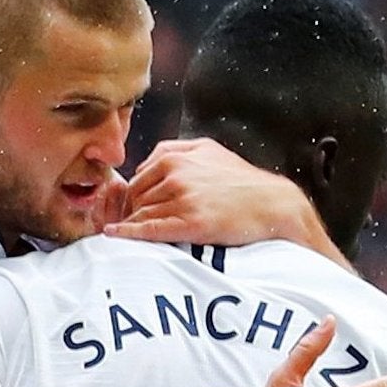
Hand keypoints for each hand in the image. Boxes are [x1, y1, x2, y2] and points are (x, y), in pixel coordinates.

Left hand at [105, 139, 345, 267]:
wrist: (272, 204)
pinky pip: (149, 228)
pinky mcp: (191, 223)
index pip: (137, 180)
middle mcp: (176, 174)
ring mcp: (183, 198)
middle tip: (133, 228)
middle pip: (134, 198)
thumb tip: (146, 162)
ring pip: (140, 214)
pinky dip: (128, 233)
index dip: (133, 199)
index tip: (134, 213)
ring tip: (130, 236)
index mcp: (175, 156)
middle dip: (130, 213)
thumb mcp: (208, 150)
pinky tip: (115, 235)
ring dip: (133, 226)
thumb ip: (175, 149)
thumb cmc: (240, 180)